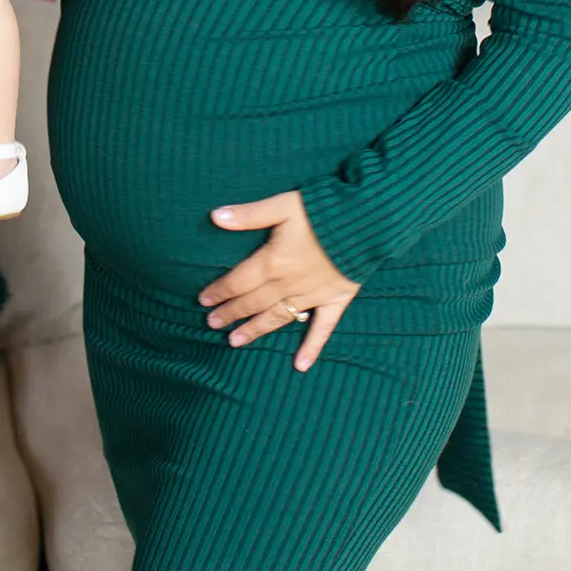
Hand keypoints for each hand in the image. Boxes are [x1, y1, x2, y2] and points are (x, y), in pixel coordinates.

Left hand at [198, 191, 360, 372]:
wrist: (367, 222)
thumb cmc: (322, 209)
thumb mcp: (282, 204)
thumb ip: (249, 214)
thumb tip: (215, 216)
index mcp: (273, 261)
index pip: (239, 281)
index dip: (220, 291)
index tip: (203, 301)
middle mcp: (290, 283)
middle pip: (254, 302)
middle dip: (231, 313)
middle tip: (212, 325)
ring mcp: (314, 295)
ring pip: (279, 317)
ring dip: (256, 330)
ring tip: (236, 342)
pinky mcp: (337, 300)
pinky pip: (323, 328)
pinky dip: (312, 347)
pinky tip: (301, 366)